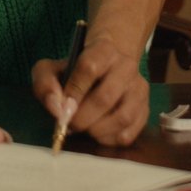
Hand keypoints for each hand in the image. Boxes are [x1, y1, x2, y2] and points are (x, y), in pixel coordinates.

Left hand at [31, 34, 148, 146]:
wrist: (106, 68)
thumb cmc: (74, 72)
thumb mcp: (51, 69)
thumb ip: (45, 84)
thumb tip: (57, 110)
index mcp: (103, 50)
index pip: (88, 68)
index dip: (73, 92)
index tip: (63, 108)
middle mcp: (126, 67)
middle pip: (105, 97)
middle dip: (82, 118)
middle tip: (70, 125)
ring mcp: (139, 89)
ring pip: (122, 118)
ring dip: (97, 131)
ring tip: (85, 129)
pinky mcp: (145, 110)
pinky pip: (129, 133)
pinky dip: (109, 139)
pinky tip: (99, 133)